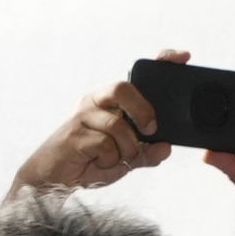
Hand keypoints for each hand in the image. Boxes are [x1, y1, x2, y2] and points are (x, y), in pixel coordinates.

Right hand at [12, 49, 182, 197]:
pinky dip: (110, 160)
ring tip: (117, 159)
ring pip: (117, 125)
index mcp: (110, 102)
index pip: (135, 75)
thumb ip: (145, 153)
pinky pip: (104, 145)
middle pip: (122, 87)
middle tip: (150, 129)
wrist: (52, 179)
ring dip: (126, 149)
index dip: (159, 62)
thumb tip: (165, 147)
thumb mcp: (124, 159)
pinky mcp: (74, 135)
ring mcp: (82, 116)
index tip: (182, 57)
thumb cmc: (88, 162)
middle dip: (142, 110)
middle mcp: (96, 102)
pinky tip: (99, 163)